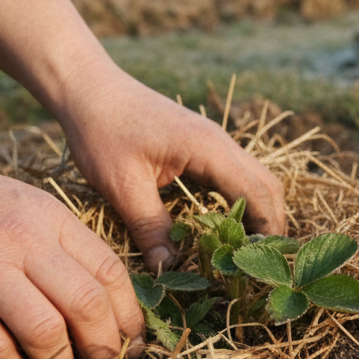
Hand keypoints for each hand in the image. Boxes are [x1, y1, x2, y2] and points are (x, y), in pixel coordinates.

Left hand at [0, 0, 286, 275]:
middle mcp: (221, 143)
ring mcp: (214, 142)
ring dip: (258, 213)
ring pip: (255, 180)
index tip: (261, 266)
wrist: (88, 88)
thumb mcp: (122, 185)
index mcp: (209, 149)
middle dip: (271, 225)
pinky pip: (234, 177)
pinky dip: (240, 202)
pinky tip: (224, 228)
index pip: (257, 195)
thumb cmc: (101, 130)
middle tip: (261, 264)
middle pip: (268, 186)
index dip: (265, 232)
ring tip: (246, 252)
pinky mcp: (201, 146)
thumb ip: (150, 227)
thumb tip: (168, 269)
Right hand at [0, 141, 143, 358]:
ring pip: (44, 333)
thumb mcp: (26, 205)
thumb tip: (107, 304)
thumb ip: (64, 246)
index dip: (129, 316)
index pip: (110, 272)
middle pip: (87, 306)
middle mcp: (21, 242)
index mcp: (49, 218)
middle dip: (105, 348)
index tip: (132, 341)